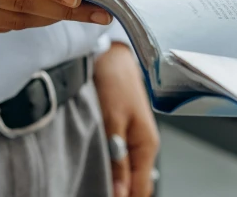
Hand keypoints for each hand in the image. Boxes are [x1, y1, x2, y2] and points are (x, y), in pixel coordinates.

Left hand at [95, 43, 158, 196]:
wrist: (111, 54)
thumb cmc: (115, 79)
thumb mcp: (113, 120)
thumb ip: (118, 161)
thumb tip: (120, 194)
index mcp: (147, 145)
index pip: (140, 191)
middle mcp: (144, 146)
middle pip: (135, 186)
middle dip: (116, 193)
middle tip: (89, 190)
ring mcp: (134, 141)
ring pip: (126, 175)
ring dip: (111, 182)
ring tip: (89, 183)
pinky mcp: (123, 134)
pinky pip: (120, 162)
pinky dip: (108, 169)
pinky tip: (93, 168)